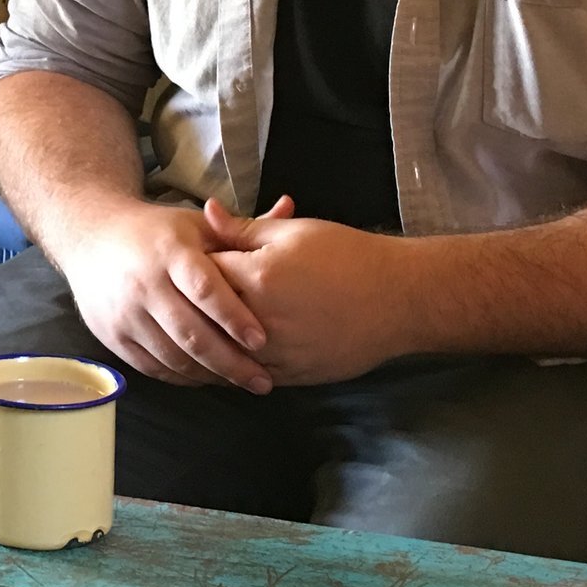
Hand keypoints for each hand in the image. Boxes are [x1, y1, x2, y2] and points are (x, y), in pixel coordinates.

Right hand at [46, 198, 271, 390]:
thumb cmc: (156, 233)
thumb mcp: (195, 224)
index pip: (204, 289)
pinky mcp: (111, 335)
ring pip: (172, 355)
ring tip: (242, 383)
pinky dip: (183, 377)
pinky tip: (208, 379)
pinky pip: (152, 366)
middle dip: (230, 361)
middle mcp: (143, 283)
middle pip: (190, 331)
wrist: (90, 237)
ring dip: (210, 375)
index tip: (261, 340)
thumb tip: (290, 206)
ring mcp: (124, 312)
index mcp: (169, 251)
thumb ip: (241, 228)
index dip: (233, 316)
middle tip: (263, 380)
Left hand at [198, 199, 408, 385]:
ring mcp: (275, 354)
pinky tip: (227, 355)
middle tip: (188, 298)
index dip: (196, 267)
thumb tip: (206, 210)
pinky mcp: (290, 376)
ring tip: (198, 329)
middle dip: (195, 307)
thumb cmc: (348, 256)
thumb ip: (243, 228)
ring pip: (222, 353)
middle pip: (205, 318)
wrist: (398, 298)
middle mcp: (259, 321)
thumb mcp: (295, 232)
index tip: (193, 264)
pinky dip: (232, 365)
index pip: (202, 274)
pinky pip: (247, 375)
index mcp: (256, 278)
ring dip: (209, 341)